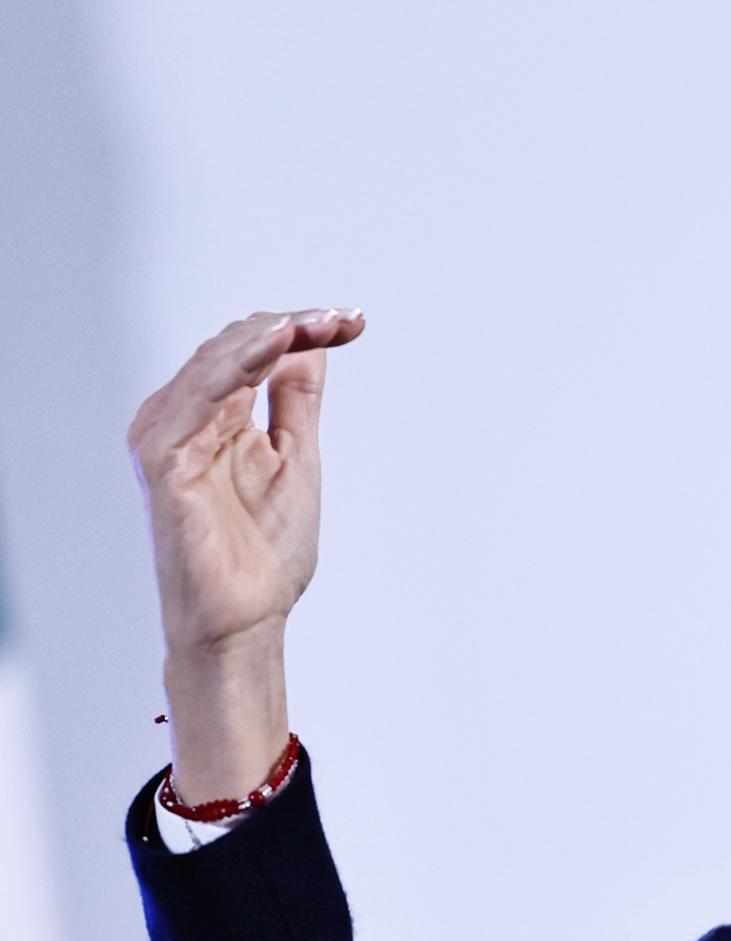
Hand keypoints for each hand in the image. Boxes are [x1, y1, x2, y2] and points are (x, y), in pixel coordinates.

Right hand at [127, 307, 365, 658]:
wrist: (246, 618)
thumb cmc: (264, 552)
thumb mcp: (296, 456)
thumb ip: (296, 399)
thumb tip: (312, 342)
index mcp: (217, 417)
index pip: (254, 351)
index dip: (302, 328)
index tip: (354, 320)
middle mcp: (186, 418)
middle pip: (236, 346)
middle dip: (294, 325)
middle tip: (345, 318)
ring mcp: (169, 435)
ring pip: (217, 359)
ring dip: (271, 332)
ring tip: (318, 322)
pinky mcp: (162, 457)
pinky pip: (196, 396)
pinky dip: (237, 364)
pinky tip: (275, 342)